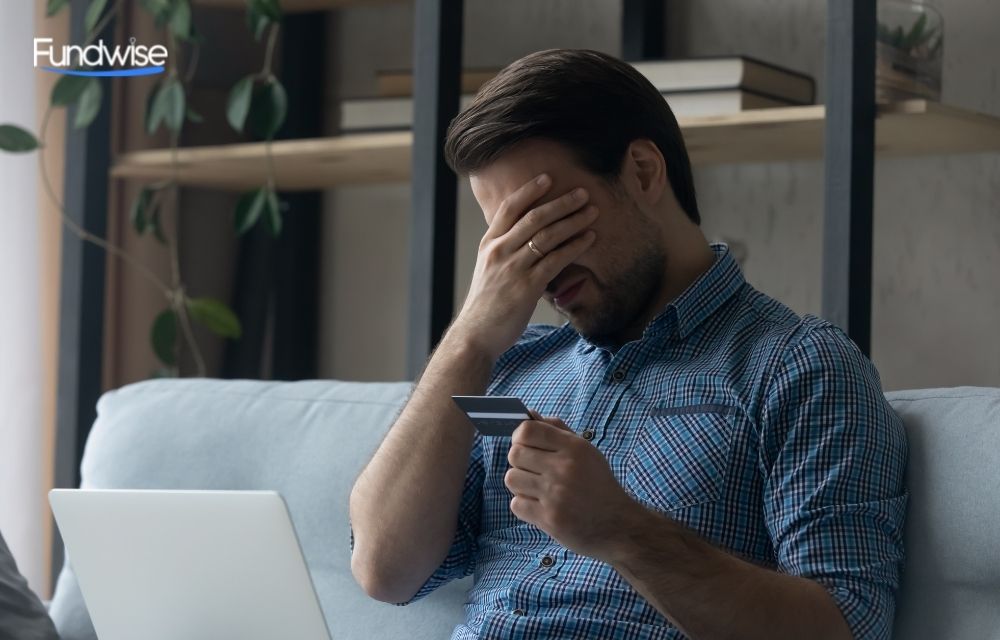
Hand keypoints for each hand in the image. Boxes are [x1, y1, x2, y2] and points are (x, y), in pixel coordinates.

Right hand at [451, 174, 598, 359]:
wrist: (476, 335)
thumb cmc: (486, 305)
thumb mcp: (489, 270)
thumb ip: (506, 252)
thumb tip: (530, 240)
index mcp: (489, 244)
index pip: (510, 209)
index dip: (529, 191)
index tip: (548, 178)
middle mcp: (500, 251)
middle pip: (534, 217)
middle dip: (562, 203)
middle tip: (583, 192)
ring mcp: (513, 268)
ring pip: (547, 235)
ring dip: (573, 221)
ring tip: (592, 212)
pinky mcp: (527, 286)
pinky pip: (555, 260)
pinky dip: (575, 246)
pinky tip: (589, 239)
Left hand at [504, 416, 637, 562]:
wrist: (618, 524)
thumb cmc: (598, 484)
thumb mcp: (585, 451)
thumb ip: (557, 430)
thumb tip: (530, 415)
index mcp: (574, 448)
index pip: (527, 430)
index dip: (519, 436)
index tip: (524, 444)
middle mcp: (564, 469)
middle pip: (515, 454)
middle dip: (520, 461)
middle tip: (534, 470)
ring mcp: (555, 495)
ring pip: (512, 479)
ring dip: (521, 484)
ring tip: (537, 488)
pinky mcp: (549, 519)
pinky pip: (516, 504)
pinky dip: (524, 505)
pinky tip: (540, 505)